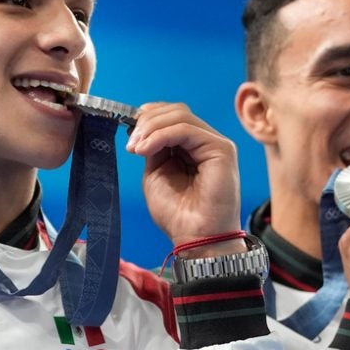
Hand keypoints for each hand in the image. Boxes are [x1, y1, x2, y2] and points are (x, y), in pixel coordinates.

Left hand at [126, 103, 244, 256]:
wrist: (195, 238)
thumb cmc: (178, 215)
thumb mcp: (156, 174)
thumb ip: (154, 149)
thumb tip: (144, 129)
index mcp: (191, 147)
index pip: (171, 116)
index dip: (148, 117)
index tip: (128, 132)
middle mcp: (205, 142)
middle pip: (176, 111)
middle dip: (147, 121)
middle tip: (130, 143)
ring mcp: (215, 143)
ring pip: (180, 115)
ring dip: (151, 128)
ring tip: (136, 148)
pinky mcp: (221, 149)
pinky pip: (187, 129)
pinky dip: (161, 135)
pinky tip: (146, 149)